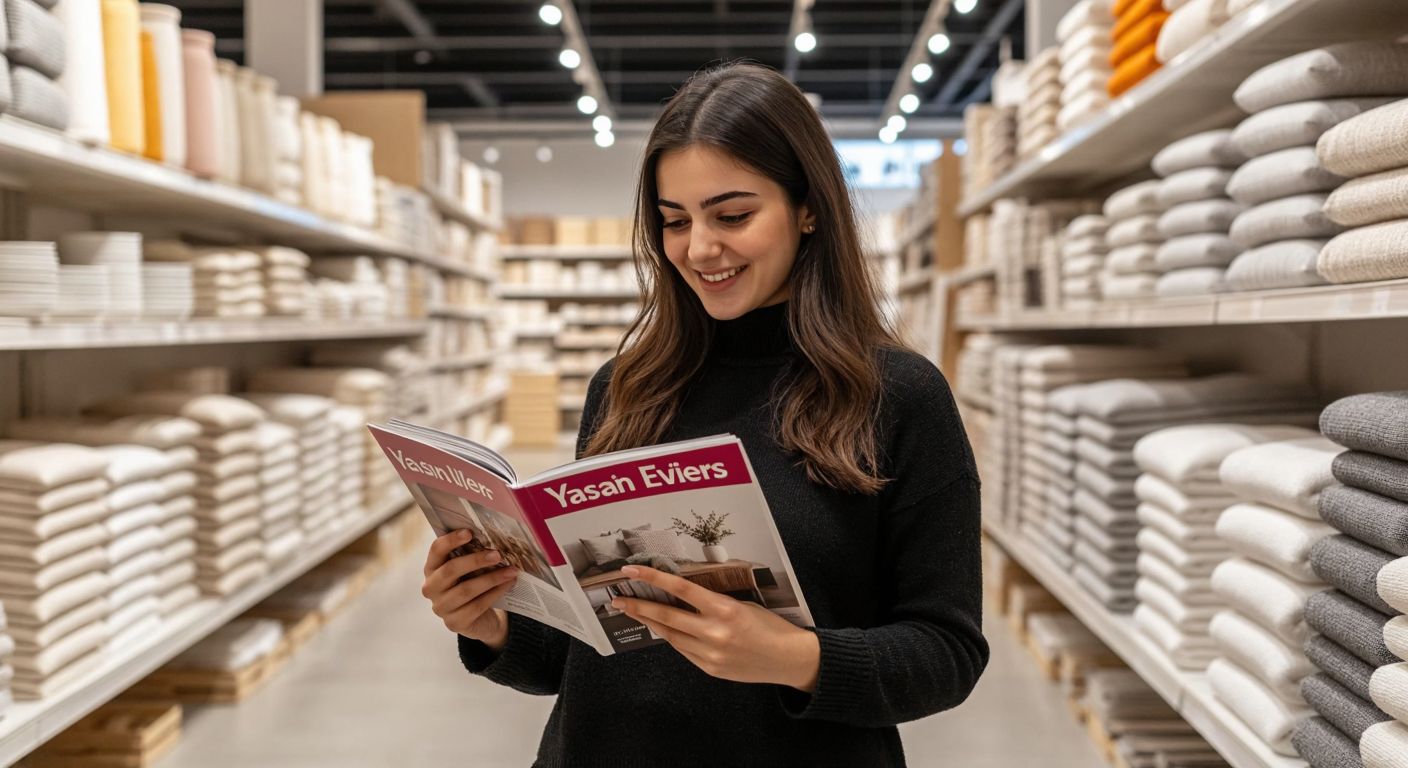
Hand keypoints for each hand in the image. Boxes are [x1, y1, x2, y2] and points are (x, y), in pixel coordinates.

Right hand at [421, 529, 519, 648]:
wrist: (479, 619)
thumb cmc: (472, 585)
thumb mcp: (469, 569)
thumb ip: (472, 555)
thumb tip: (494, 537)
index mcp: (432, 568)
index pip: (436, 550)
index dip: (451, 540)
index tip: (469, 532)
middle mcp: (431, 588)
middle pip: (450, 570)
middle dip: (476, 560)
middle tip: (498, 554)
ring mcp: (441, 608)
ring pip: (466, 590)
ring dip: (492, 578)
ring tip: (511, 570)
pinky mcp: (454, 623)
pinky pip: (477, 606)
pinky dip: (495, 593)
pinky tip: (508, 584)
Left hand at [612, 565, 819, 691]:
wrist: (789, 659)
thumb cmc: (770, 626)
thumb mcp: (742, 604)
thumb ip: (712, 603)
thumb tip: (682, 597)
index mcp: (724, 609)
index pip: (681, 589)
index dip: (654, 577)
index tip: (632, 571)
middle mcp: (714, 632)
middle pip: (666, 616)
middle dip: (638, 606)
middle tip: (618, 599)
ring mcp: (710, 654)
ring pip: (670, 636)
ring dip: (650, 623)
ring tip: (634, 612)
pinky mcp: (710, 669)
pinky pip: (684, 651)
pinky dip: (673, 638)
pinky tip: (664, 630)